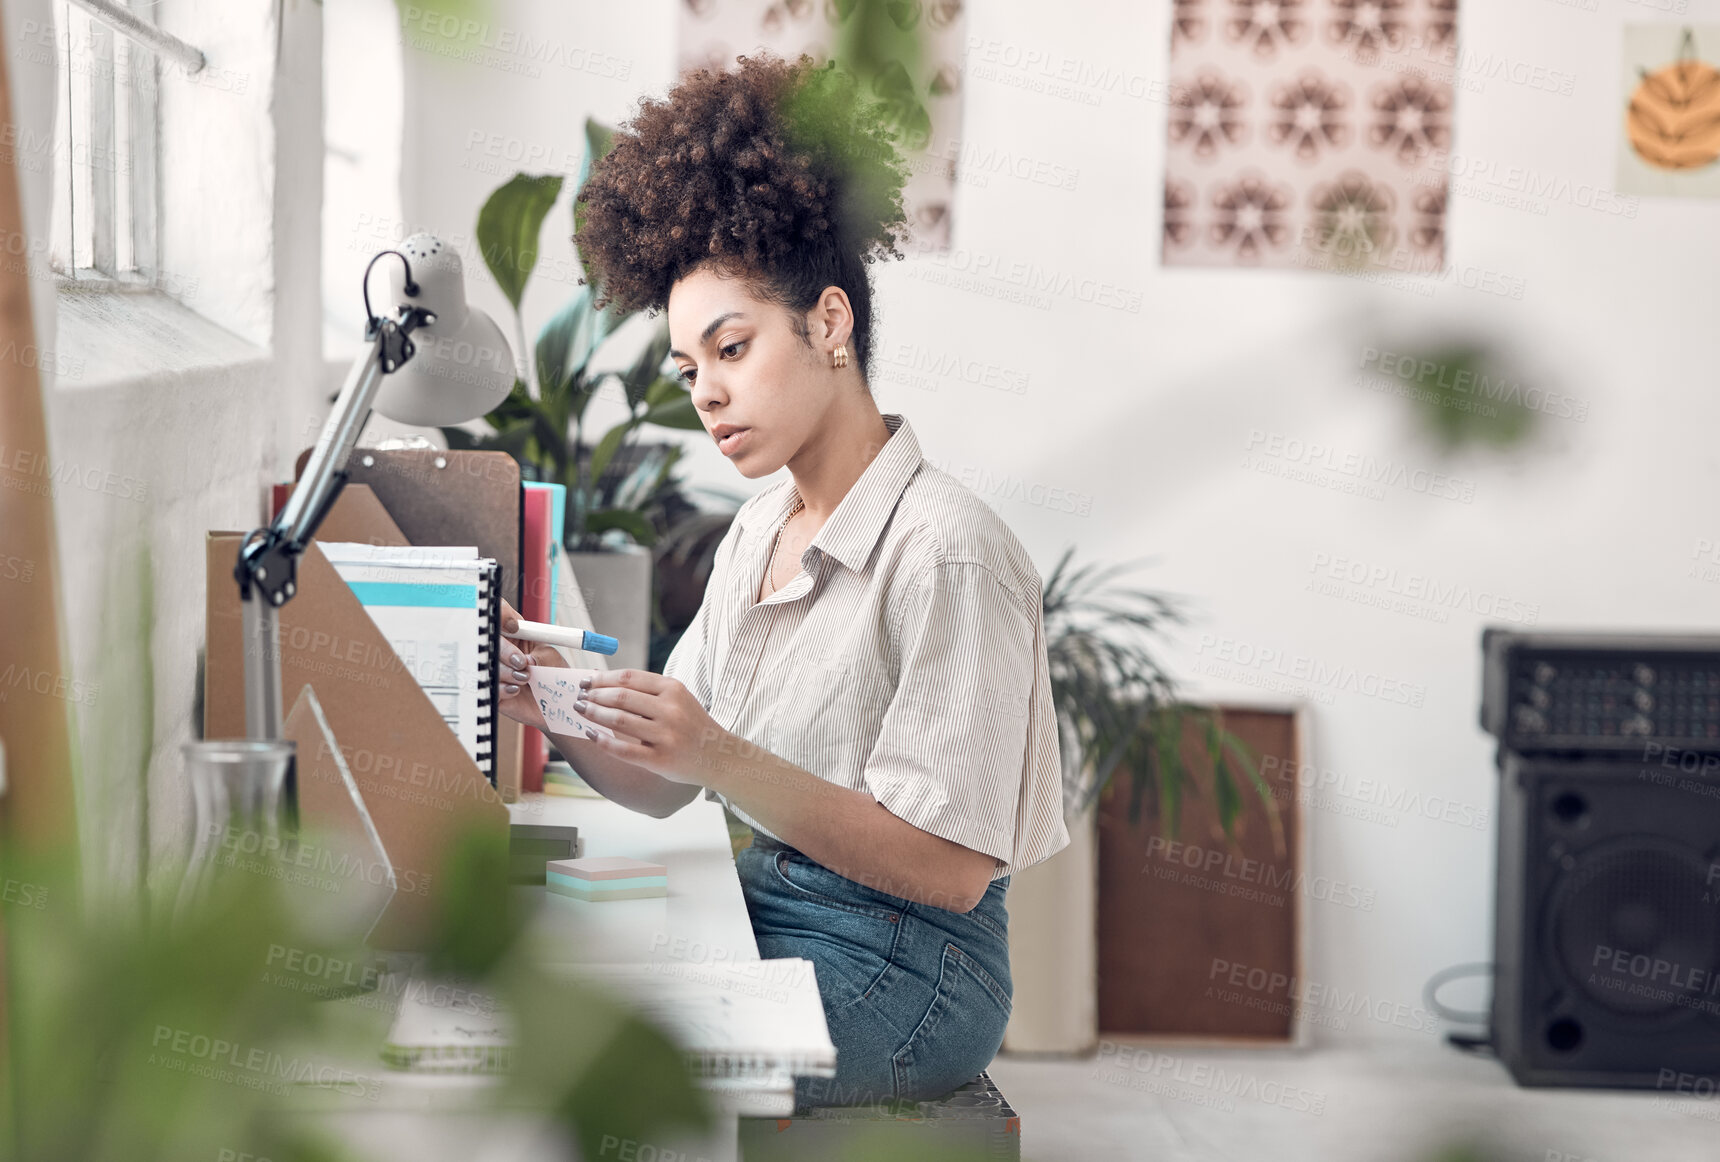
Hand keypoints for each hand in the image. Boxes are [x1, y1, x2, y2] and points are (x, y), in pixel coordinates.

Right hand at [497, 598, 568, 734]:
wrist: (558, 704)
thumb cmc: (555, 676)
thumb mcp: (551, 658)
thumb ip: (539, 654)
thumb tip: (525, 660)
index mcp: (514, 636)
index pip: (499, 617)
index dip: (501, 616)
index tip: (513, 626)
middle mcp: (502, 651)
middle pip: (489, 643)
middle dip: (505, 651)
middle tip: (521, 662)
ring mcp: (495, 671)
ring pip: (489, 666)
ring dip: (507, 672)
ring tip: (525, 678)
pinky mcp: (493, 692)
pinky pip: (490, 687)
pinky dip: (504, 688)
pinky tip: (516, 690)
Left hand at [575, 669, 727, 785]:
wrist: (718, 755)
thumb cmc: (692, 724)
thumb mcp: (678, 699)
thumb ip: (649, 691)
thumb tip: (606, 684)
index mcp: (673, 689)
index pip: (629, 678)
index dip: (602, 678)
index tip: (586, 681)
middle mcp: (671, 710)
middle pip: (621, 697)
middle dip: (594, 696)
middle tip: (579, 697)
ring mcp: (666, 736)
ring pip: (619, 721)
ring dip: (594, 714)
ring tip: (581, 711)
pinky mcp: (660, 760)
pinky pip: (624, 750)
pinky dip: (602, 741)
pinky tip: (591, 735)